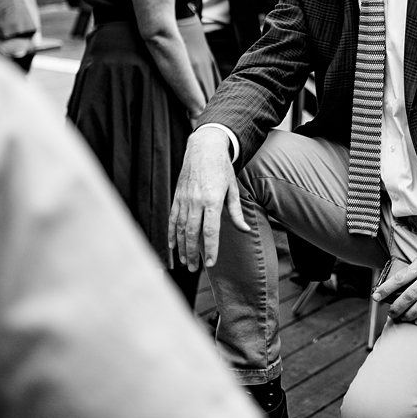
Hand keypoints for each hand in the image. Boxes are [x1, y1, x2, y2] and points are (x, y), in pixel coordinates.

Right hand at [168, 128, 249, 269]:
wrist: (203, 148)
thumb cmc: (221, 169)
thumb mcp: (233, 189)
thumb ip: (236, 212)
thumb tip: (244, 230)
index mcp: (212, 200)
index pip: (211, 231)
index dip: (210, 249)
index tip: (211, 263)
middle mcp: (196, 201)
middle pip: (193, 233)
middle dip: (193, 254)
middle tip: (195, 269)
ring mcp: (184, 199)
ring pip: (180, 228)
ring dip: (182, 247)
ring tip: (185, 262)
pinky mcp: (177, 197)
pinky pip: (172, 219)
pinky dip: (172, 234)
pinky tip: (173, 246)